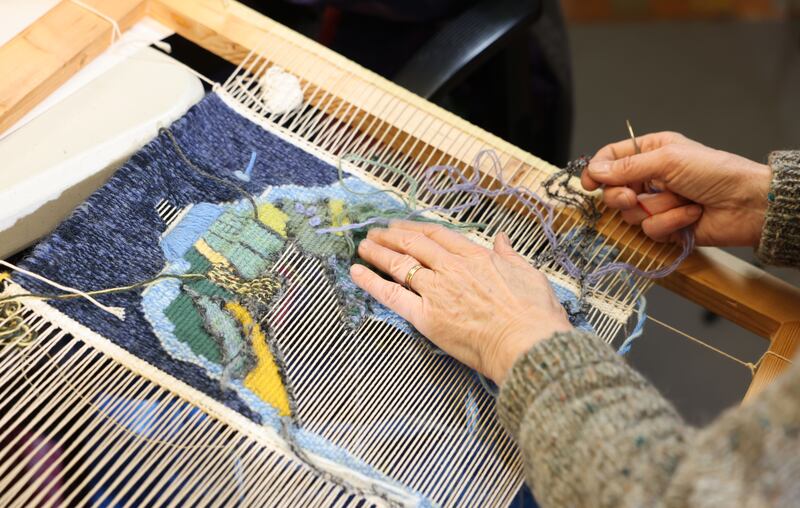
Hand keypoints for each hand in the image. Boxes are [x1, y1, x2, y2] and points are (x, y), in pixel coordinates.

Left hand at [350, 221, 572, 384]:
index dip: (416, 228)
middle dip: (391, 235)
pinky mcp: (425, 316)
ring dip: (377, 252)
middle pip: (413, 244)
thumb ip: (510, 254)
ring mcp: (436, 290)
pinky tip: (356, 272)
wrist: (527, 343)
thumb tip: (502, 238)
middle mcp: (452, 268)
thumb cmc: (534, 314)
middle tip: (376, 232)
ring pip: (399, 264)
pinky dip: (371, 281)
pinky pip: (391, 295)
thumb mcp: (529, 274)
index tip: (403, 226)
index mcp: (476, 256)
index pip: (438, 235)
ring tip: (363, 246)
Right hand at [582, 131, 770, 246]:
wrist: (747, 204)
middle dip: (622, 196)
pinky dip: (670, 223)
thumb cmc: (715, 172)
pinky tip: (690, 215)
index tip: (589, 184)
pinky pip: (649, 230)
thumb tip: (594, 170)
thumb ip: (627, 167)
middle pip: (613, 190)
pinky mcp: (666, 227)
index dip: (596, 171)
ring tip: (680, 201)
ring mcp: (657, 203)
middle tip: (633, 198)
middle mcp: (650, 177)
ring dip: (657, 209)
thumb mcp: (668, 160)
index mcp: (650, 152)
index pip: (611, 158)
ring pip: (630, 213)